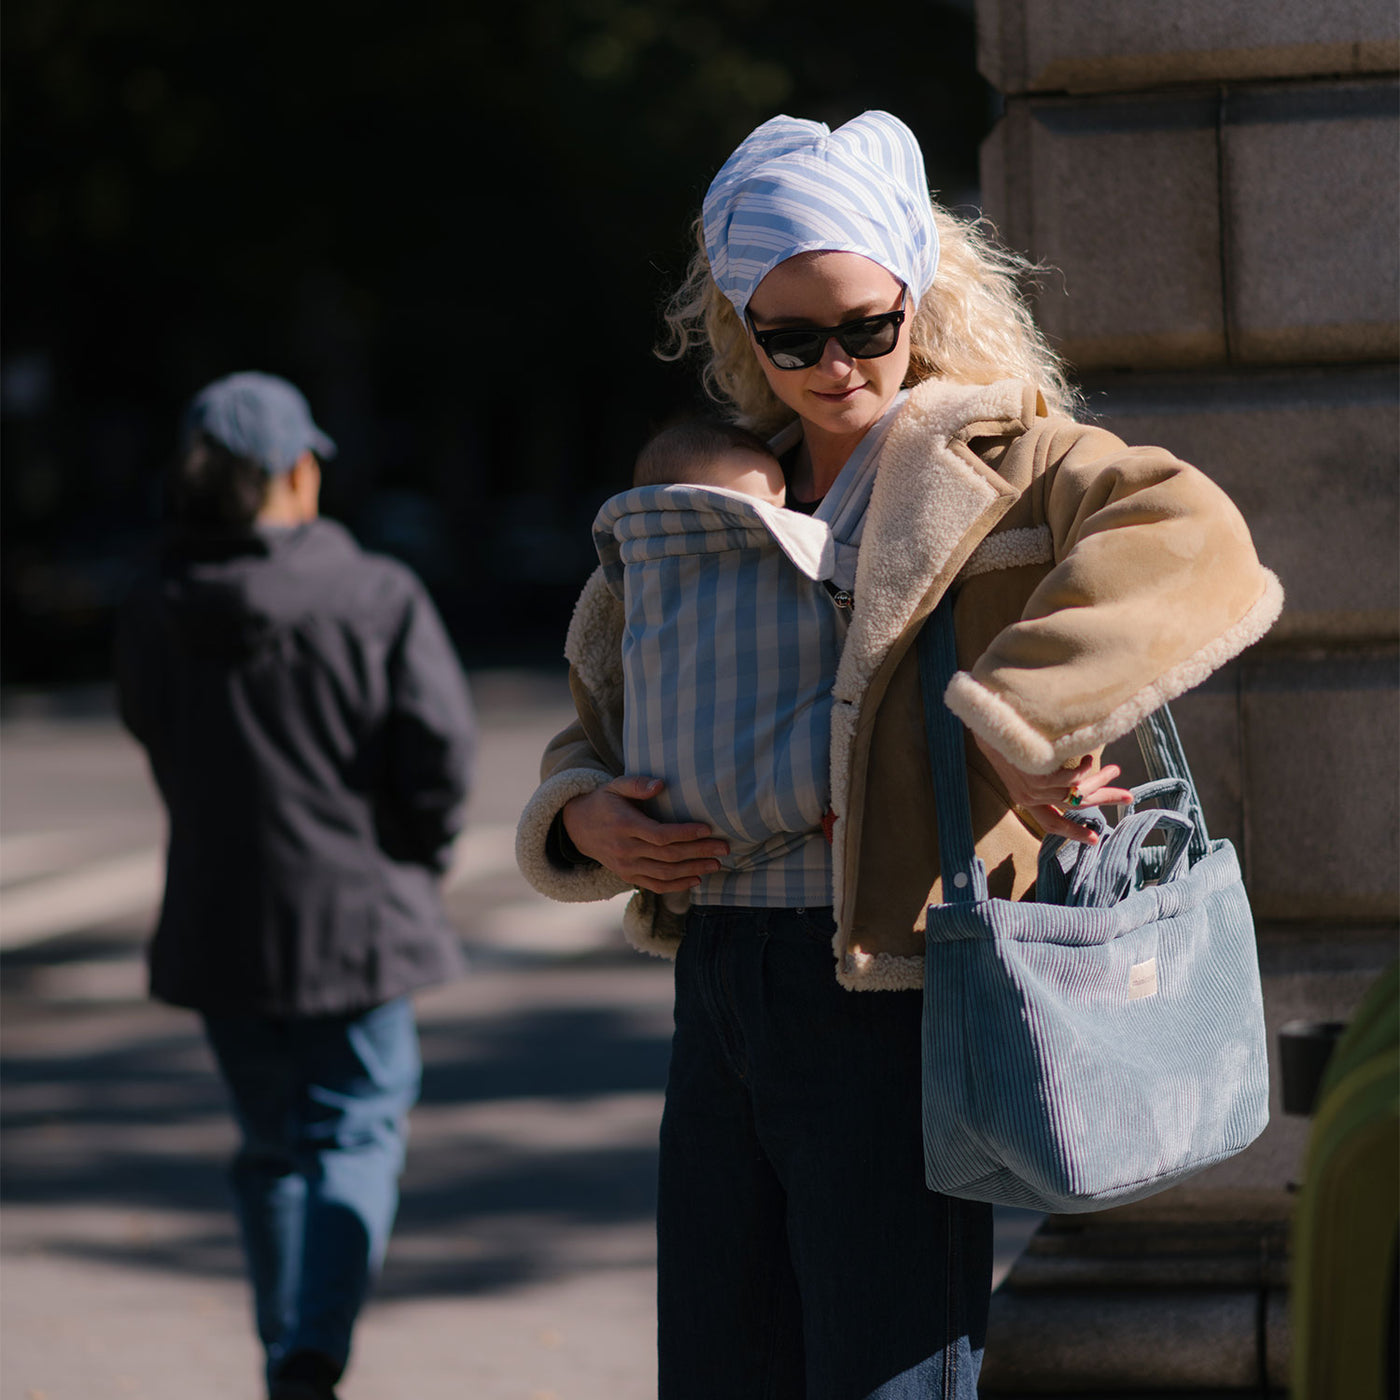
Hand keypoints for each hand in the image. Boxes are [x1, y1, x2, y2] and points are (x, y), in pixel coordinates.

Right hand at [561, 775, 729, 892]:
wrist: (578, 828)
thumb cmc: (604, 802)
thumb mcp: (615, 786)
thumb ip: (637, 784)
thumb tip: (660, 785)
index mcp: (624, 825)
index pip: (660, 834)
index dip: (685, 834)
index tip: (707, 829)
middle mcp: (625, 849)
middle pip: (667, 856)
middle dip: (699, 853)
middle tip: (724, 848)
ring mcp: (626, 866)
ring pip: (664, 873)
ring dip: (693, 870)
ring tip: (716, 864)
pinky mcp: (628, 877)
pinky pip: (655, 886)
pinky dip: (677, 885)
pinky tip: (696, 879)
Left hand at [973, 736, 1133, 845]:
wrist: (988, 722)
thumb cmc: (1008, 739)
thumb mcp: (1024, 764)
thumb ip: (1044, 776)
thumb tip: (1073, 779)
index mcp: (1025, 798)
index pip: (1051, 824)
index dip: (1074, 832)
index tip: (1095, 839)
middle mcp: (1028, 798)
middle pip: (1073, 809)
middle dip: (1104, 802)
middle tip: (1127, 798)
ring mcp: (1033, 788)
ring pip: (1077, 793)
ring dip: (1100, 780)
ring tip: (1113, 769)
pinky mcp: (1038, 777)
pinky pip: (1072, 779)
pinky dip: (1085, 769)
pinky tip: (1090, 757)